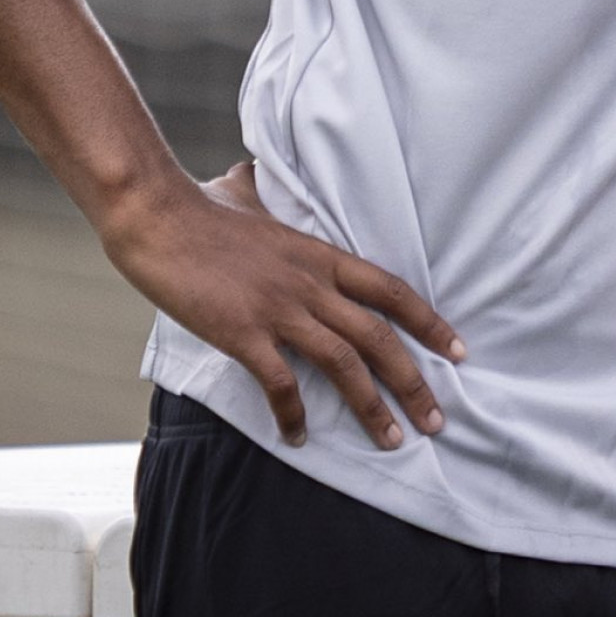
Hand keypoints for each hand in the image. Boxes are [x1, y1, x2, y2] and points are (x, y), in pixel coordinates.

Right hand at [108, 158, 465, 451]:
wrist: (158, 215)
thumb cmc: (199, 206)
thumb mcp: (249, 195)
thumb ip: (265, 194)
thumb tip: (254, 175)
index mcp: (318, 252)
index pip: (390, 289)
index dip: (428, 322)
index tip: (457, 351)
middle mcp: (309, 281)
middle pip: (378, 335)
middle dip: (414, 381)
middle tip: (438, 419)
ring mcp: (278, 307)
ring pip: (344, 362)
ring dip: (372, 406)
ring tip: (391, 440)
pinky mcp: (243, 331)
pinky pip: (280, 383)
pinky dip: (293, 414)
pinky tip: (298, 438)